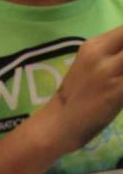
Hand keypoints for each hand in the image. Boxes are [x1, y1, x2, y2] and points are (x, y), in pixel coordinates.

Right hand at [44, 25, 122, 152]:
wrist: (57, 127)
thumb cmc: (73, 101)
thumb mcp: (87, 67)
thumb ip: (109, 56)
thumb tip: (122, 57)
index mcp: (93, 46)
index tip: (121, 62)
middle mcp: (100, 53)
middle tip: (121, 73)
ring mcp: (109, 71)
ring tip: (119, 82)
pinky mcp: (118, 90)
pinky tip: (120, 94)